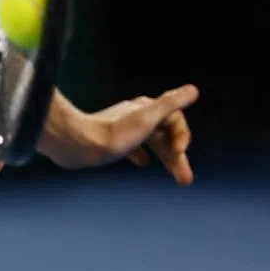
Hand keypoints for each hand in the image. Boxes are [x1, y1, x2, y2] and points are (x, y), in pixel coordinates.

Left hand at [40, 85, 199, 183]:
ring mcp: (121, 128)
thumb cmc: (113, 134)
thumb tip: (193, 90)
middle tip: (186, 180)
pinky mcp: (108, 140)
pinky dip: (140, 153)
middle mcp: (133, 115)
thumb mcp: (148, 118)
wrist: (76, 144)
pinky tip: (142, 162)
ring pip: (150, 141)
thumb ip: (170, 103)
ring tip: (176, 176)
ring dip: (165, 157)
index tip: (180, 151)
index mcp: (144, 108)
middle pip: (163, 135)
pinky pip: (130, 146)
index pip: (174, 120)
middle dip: (176, 156)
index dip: (182, 135)